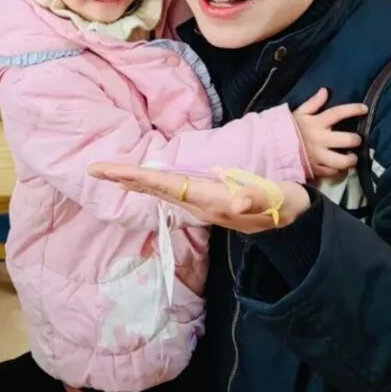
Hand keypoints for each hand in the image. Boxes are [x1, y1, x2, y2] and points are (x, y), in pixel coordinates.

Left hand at [87, 163, 311, 234]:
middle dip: (124, 179)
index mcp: (210, 200)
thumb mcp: (275, 200)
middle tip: (94, 169)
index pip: (164, 186)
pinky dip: (152, 182)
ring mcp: (202, 203)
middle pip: (155, 189)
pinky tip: (142, 180)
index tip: (109, 171)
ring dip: (134, 181)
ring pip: (160, 190)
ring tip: (110, 172)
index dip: (136, 177)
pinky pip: (171, 189)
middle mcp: (200, 203)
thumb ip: (255, 200)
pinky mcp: (207, 198)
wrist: (296, 221)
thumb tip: (233, 202)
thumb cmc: (285, 205)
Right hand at [292, 88, 366, 178]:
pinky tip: (337, 166)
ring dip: (350, 159)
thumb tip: (325, 91)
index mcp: (317, 123)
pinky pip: (331, 172)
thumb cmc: (287, 128)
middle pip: (347, 140)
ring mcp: (318, 156)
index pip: (339, 113)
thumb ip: (313, 103)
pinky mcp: (314, 169)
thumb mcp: (299, 112)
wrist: (271, 146)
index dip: (353, 110)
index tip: (364, 109)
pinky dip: (336, 170)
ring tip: (351, 157)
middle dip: (356, 139)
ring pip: (342, 161)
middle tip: (356, 140)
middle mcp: (320, 139)